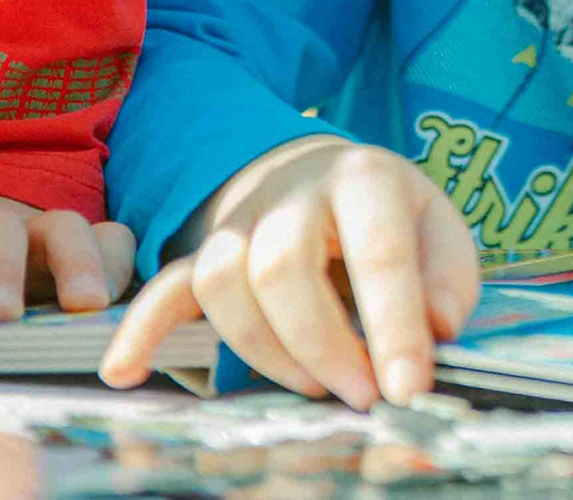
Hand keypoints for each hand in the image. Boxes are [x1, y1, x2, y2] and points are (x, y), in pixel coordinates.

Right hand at [98, 137, 477, 407]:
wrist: (326, 176)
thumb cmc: (392, 217)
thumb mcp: (440, 230)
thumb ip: (448, 280)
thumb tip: (437, 331)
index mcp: (364, 178)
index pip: (377, 250)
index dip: (394, 324)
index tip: (409, 388)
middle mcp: (292, 191)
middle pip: (282, 266)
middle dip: (322, 344)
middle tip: (362, 396)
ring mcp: (240, 220)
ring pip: (224, 282)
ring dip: (266, 349)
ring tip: (313, 387)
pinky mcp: (205, 252)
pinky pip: (165, 286)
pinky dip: (143, 329)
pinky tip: (124, 370)